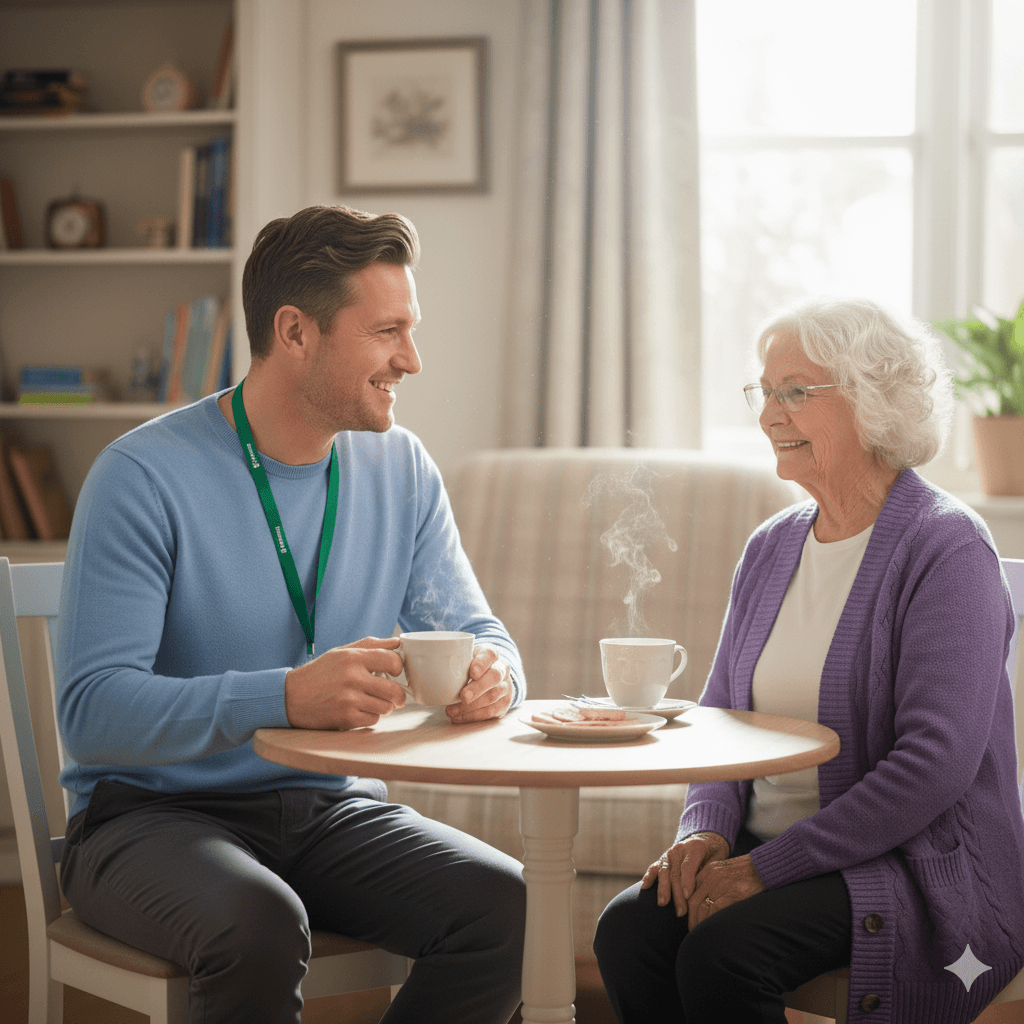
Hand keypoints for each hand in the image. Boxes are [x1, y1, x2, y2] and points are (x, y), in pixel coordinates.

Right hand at [284, 637, 405, 730]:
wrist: (291, 697)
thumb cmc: (319, 673)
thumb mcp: (342, 652)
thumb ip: (371, 645)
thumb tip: (397, 643)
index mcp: (353, 658)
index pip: (392, 661)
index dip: (399, 667)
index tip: (395, 672)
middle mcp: (352, 678)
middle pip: (394, 690)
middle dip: (398, 695)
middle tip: (395, 696)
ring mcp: (349, 700)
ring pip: (386, 707)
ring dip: (384, 706)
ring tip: (373, 701)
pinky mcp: (345, 718)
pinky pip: (373, 720)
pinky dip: (371, 716)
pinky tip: (360, 709)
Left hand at [446, 644, 513, 723]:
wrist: (490, 676)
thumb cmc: (472, 667)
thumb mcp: (465, 657)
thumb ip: (453, 660)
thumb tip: (426, 666)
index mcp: (491, 654)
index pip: (490, 653)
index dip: (482, 663)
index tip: (472, 672)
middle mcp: (502, 668)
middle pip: (494, 676)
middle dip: (478, 688)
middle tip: (463, 696)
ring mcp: (505, 686)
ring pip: (493, 695)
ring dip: (472, 706)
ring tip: (453, 710)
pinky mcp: (504, 703)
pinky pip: (491, 711)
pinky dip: (474, 715)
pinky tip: (460, 716)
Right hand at [641, 832, 729, 916]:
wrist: (705, 840)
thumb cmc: (714, 855)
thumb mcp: (718, 860)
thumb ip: (710, 873)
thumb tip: (708, 894)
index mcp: (695, 848)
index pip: (688, 866)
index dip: (687, 881)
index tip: (687, 896)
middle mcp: (679, 850)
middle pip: (675, 873)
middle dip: (677, 893)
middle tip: (680, 912)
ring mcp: (669, 854)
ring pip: (663, 872)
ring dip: (663, 889)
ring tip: (663, 904)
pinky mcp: (662, 859)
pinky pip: (654, 868)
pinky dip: (649, 877)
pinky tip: (645, 887)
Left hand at [687, 854, 765, 926]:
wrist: (762, 867)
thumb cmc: (745, 873)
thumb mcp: (724, 872)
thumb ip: (712, 882)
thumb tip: (706, 901)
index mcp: (708, 871)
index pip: (691, 891)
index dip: (688, 907)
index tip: (689, 917)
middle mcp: (710, 877)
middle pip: (693, 901)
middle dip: (691, 918)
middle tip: (692, 930)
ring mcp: (720, 885)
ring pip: (702, 908)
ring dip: (699, 923)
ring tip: (700, 933)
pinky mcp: (731, 894)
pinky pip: (715, 911)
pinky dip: (710, 922)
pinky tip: (711, 929)